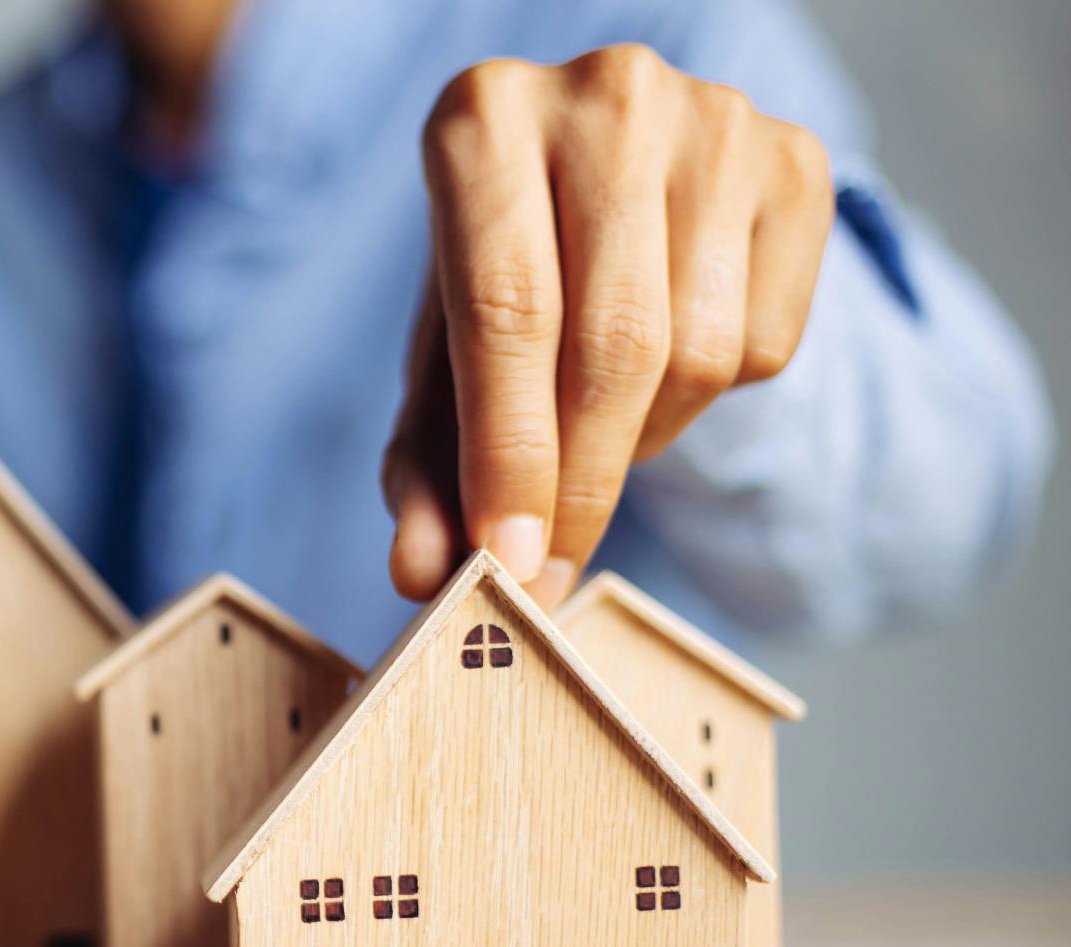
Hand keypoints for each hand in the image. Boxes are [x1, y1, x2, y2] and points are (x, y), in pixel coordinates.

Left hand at [383, 45, 834, 608]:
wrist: (602, 181)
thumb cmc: (501, 275)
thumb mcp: (441, 359)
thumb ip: (424, 466)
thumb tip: (423, 574)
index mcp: (484, 119)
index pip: (507, 313)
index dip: (509, 456)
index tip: (506, 564)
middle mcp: (607, 97)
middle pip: (613, 343)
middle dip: (578, 485)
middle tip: (546, 575)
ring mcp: (716, 120)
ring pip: (698, 354)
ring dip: (642, 440)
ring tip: (595, 431)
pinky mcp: (797, 162)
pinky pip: (765, 344)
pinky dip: (709, 400)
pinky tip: (662, 368)